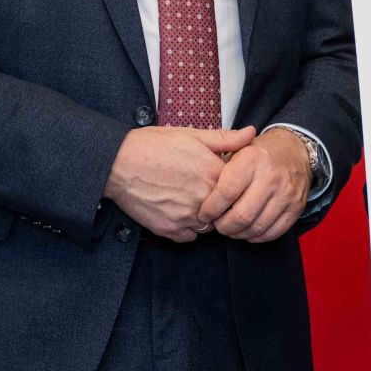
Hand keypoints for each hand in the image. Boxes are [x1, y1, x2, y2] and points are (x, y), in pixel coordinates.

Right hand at [104, 125, 254, 241]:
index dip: (233, 184)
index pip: (240, 187)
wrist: (118, 163)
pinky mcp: (170, 230)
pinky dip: (188, 228)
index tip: (224, 179)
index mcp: (214, 174)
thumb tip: (252, 133)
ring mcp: (187, 217)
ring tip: (192, 201)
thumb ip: (226, 138)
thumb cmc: (154, 145)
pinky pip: (190, 237)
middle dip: (222, 203)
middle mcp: (204, 199)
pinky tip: (180, 212)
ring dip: (206, 217)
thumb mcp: (192, 135)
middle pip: (227, 209)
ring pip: (211, 226)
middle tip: (206, 191)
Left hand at [197, 127, 311, 242]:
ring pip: (256, 227)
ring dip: (238, 233)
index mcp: (252, 159)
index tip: (203, 214)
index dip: (210, 209)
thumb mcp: (237, 147)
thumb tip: (198, 189)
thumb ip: (215, 163)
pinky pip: (272, 232)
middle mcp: (271, 176)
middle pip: (241, 215)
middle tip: (216, 225)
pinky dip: (256, 237)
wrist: (295, 151)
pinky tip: (247, 230)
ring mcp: (286, 193)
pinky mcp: (296, 207)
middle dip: (223, 226)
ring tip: (230, 228)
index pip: (226, 193)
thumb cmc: (258, 154)